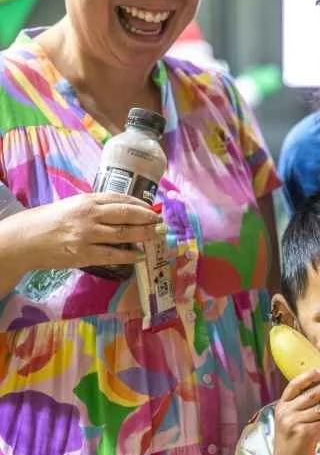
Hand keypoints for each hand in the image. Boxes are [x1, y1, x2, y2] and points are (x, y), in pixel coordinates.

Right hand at [3, 193, 163, 273]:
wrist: (25, 239)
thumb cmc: (47, 221)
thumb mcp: (71, 205)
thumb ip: (93, 207)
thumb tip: (120, 212)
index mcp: (87, 200)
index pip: (120, 199)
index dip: (139, 204)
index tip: (151, 208)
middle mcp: (89, 215)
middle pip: (127, 215)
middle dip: (147, 218)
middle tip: (160, 222)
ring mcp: (88, 235)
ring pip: (124, 234)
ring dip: (143, 235)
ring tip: (154, 236)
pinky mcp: (85, 254)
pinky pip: (113, 255)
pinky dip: (129, 255)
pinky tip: (139, 255)